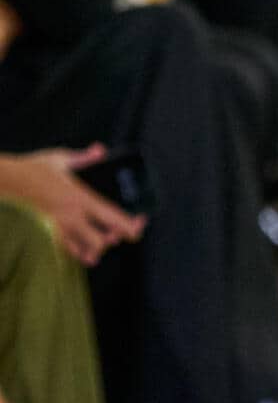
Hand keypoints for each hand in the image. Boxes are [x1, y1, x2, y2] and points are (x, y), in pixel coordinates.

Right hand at [0, 146, 143, 264]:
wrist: (7, 181)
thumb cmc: (33, 169)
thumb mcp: (60, 158)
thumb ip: (84, 158)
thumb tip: (101, 150)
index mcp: (80, 198)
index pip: (113, 218)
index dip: (131, 226)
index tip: (139, 225)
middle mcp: (71, 217)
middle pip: (101, 242)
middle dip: (112, 240)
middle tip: (116, 233)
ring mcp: (58, 229)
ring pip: (85, 251)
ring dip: (96, 249)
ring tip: (101, 242)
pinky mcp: (47, 234)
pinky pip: (68, 251)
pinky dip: (79, 252)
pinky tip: (84, 248)